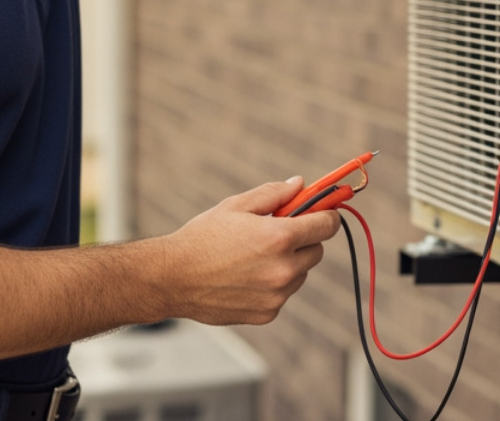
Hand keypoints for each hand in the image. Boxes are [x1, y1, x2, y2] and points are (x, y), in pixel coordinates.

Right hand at [161, 177, 340, 325]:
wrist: (172, 278)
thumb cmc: (202, 238)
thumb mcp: (237, 205)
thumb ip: (274, 194)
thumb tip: (300, 184)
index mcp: (279, 237)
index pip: (327, 225)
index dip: (327, 215)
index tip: (324, 211)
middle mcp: (283, 269)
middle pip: (317, 250)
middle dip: (304, 239)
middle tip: (279, 233)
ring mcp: (276, 295)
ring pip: (300, 274)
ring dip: (289, 263)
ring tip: (254, 257)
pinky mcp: (267, 313)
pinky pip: (283, 294)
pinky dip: (273, 285)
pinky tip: (245, 277)